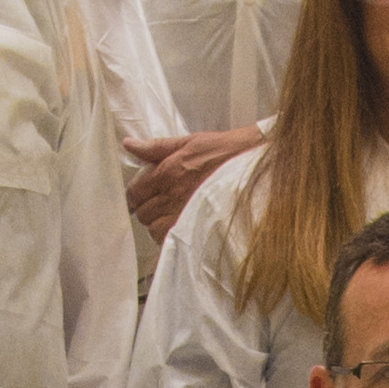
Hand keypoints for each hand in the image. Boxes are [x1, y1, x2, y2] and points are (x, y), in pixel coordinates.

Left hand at [123, 128, 262, 238]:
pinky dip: (172, 242)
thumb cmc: (228, 152)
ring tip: (171, 218)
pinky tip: (180, 233)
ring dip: (158, 226)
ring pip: (155, 231)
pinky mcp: (200, 231)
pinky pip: (174, 245)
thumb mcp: (191, 142)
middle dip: (147, 210)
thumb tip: (129, 145)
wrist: (258, 165)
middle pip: (143, 214)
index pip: (135, 192)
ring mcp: (186, 216)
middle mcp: (174, 197)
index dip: (136, 194)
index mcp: (168, 173)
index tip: (143, 194)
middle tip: (159, 205)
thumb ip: (157, 147)